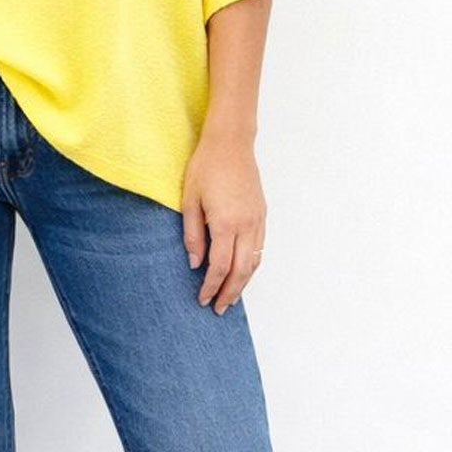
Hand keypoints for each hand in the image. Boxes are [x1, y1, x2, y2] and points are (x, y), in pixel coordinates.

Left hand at [181, 132, 265, 313]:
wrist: (231, 143)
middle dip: (230, 293)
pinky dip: (252, 265)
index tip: (202, 299)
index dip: (211, 287)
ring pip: (254, 262)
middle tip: (219, 309)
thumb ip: (192, 235)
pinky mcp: (262, 214)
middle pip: (241, 271)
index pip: (220, 267)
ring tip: (231, 297)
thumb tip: (194, 263)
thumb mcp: (190, 200)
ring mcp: (257, 220)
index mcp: (226, 223)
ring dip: (243, 283)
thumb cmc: (206, 167)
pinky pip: (260, 247)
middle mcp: (246, 225)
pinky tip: (242, 272)